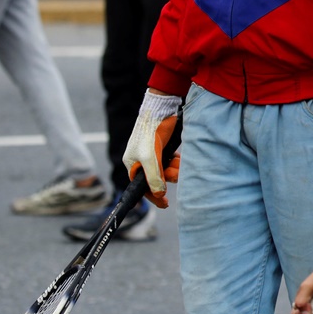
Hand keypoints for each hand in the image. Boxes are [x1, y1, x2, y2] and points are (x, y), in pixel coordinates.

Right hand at [123, 91, 181, 207]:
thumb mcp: (151, 158)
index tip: (165, 204)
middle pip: (156, 177)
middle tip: (176, 174)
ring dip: (173, 170)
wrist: (160, 110)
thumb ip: (154, 177)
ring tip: (179, 165)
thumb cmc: (150, 133)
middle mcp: (141, 160)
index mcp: (132, 164)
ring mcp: (152, 153)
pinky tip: (179, 158)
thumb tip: (159, 194)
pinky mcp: (162, 146)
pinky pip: (169, 160)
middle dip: (167, 178)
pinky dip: (176, 161)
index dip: (153, 196)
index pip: (142, 186)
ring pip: (164, 169)